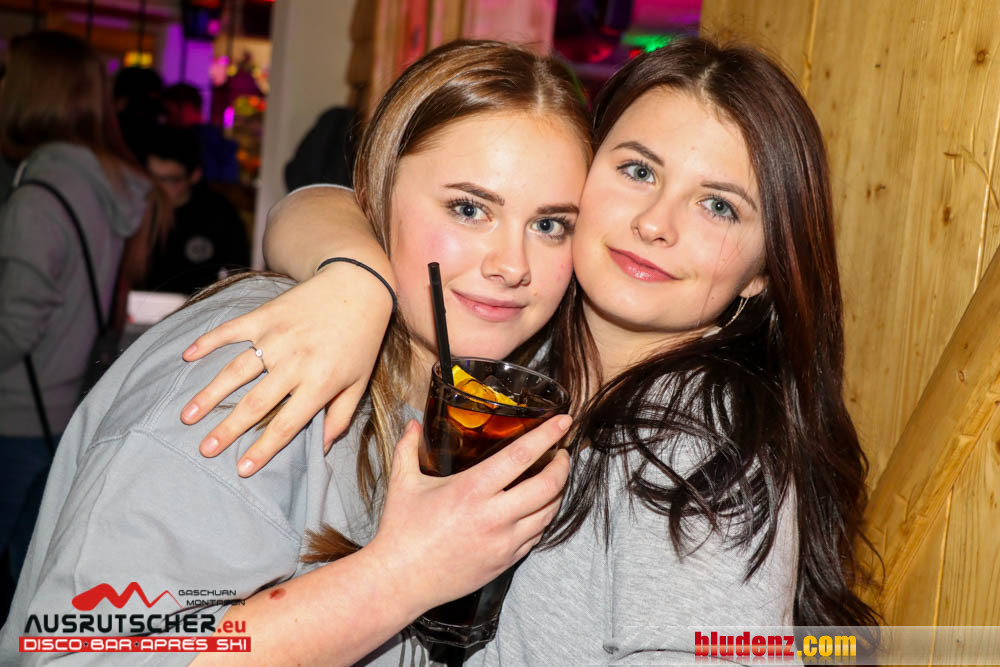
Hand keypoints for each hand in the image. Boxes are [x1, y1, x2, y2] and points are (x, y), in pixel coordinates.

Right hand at [180, 263, 393, 475]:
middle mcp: (295, 362)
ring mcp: (277, 337)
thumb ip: (339, 417)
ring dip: (209, 394)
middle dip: (227, 430)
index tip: (241, 469)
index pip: (287, 425)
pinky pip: (231, 330)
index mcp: (320, 383)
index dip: (263, 449)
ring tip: (188, 416)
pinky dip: (207, 341)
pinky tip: (187, 356)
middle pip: (255, 403)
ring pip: (235, 370)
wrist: (359, 287)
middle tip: (204, 450)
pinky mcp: (265, 315)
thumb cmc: (361, 340)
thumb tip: (321, 449)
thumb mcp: (359, 383)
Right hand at [369, 415, 572, 613]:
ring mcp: (503, 542)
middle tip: (562, 454)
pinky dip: (543, 518)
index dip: (547, 436)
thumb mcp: (402, 483)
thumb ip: (408, 448)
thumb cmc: (401, 531)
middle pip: (548, 486)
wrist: (400, 580)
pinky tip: (538, 508)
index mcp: (472, 490)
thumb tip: (412, 423)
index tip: (563, 423)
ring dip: (557, 492)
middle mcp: (493, 516)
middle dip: (563, 467)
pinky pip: (536, 536)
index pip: (521, 456)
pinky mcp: (505, 561)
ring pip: (548, 513)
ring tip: (554, 478)